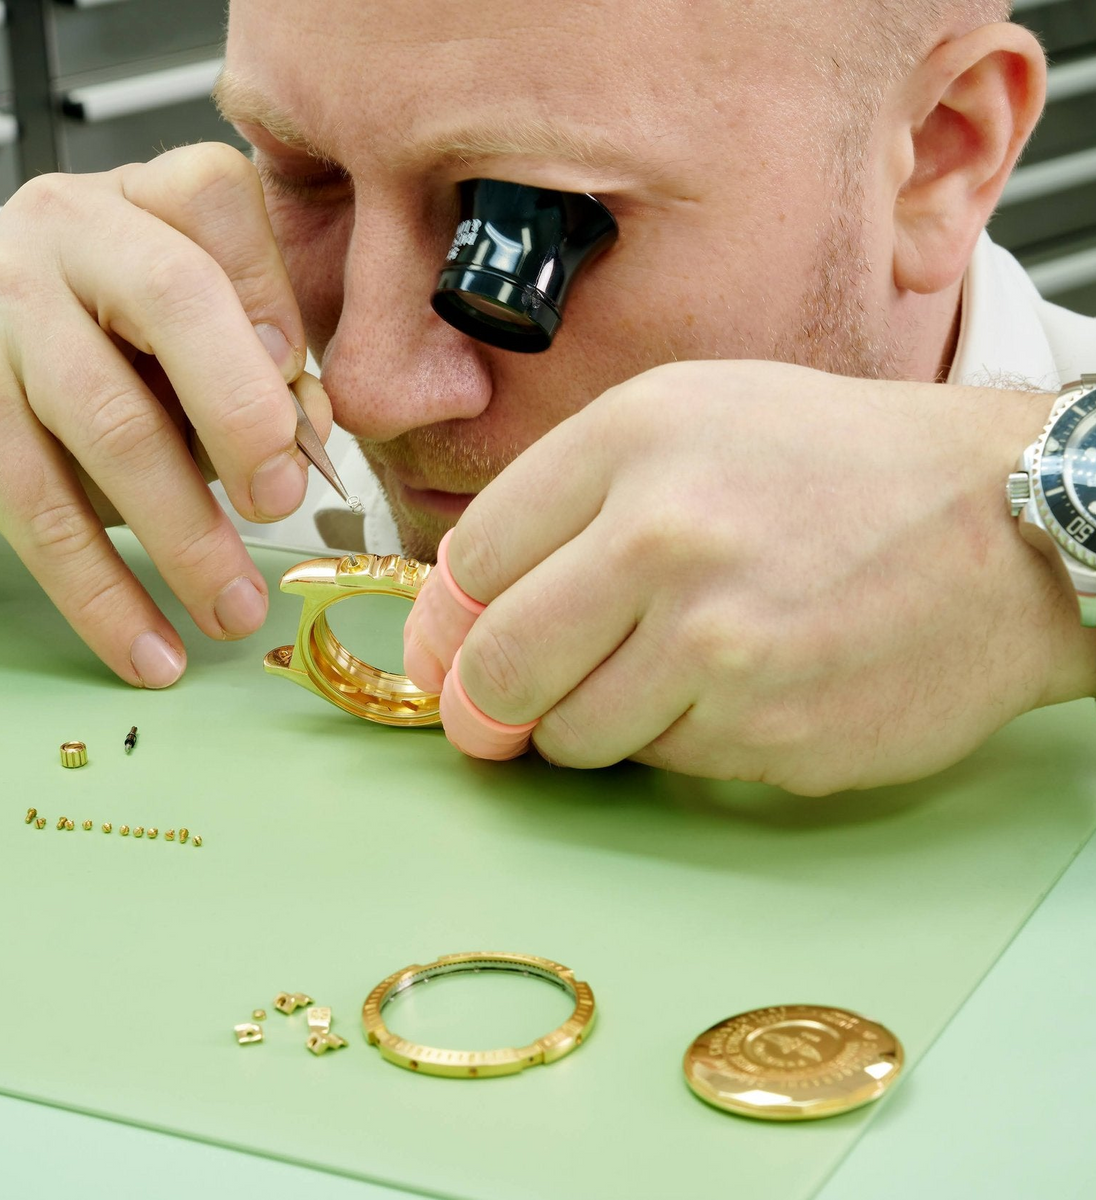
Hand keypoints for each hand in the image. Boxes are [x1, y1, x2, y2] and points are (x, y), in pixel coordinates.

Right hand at [0, 143, 330, 686]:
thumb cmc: (80, 374)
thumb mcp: (173, 358)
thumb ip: (252, 378)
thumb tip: (310, 439)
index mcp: (132, 208)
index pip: (217, 197)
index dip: (278, 294)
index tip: (303, 397)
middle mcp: (56, 238)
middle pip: (175, 300)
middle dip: (248, 415)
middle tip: (283, 503)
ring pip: (117, 429)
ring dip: (192, 540)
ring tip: (234, 610)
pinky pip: (48, 522)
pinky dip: (110, 601)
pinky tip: (152, 652)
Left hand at [405, 360, 1095, 793]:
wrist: (1003, 525)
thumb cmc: (836, 467)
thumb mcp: (690, 417)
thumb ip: (564, 498)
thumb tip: (462, 606)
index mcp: (634, 441)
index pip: (472, 562)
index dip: (451, 620)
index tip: (458, 645)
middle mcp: (667, 539)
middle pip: (498, 668)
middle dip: (485, 702)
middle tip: (498, 709)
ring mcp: (721, 648)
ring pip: (573, 737)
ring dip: (591, 721)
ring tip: (658, 674)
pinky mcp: (771, 735)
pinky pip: (664, 763)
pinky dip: (676, 740)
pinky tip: (734, 689)